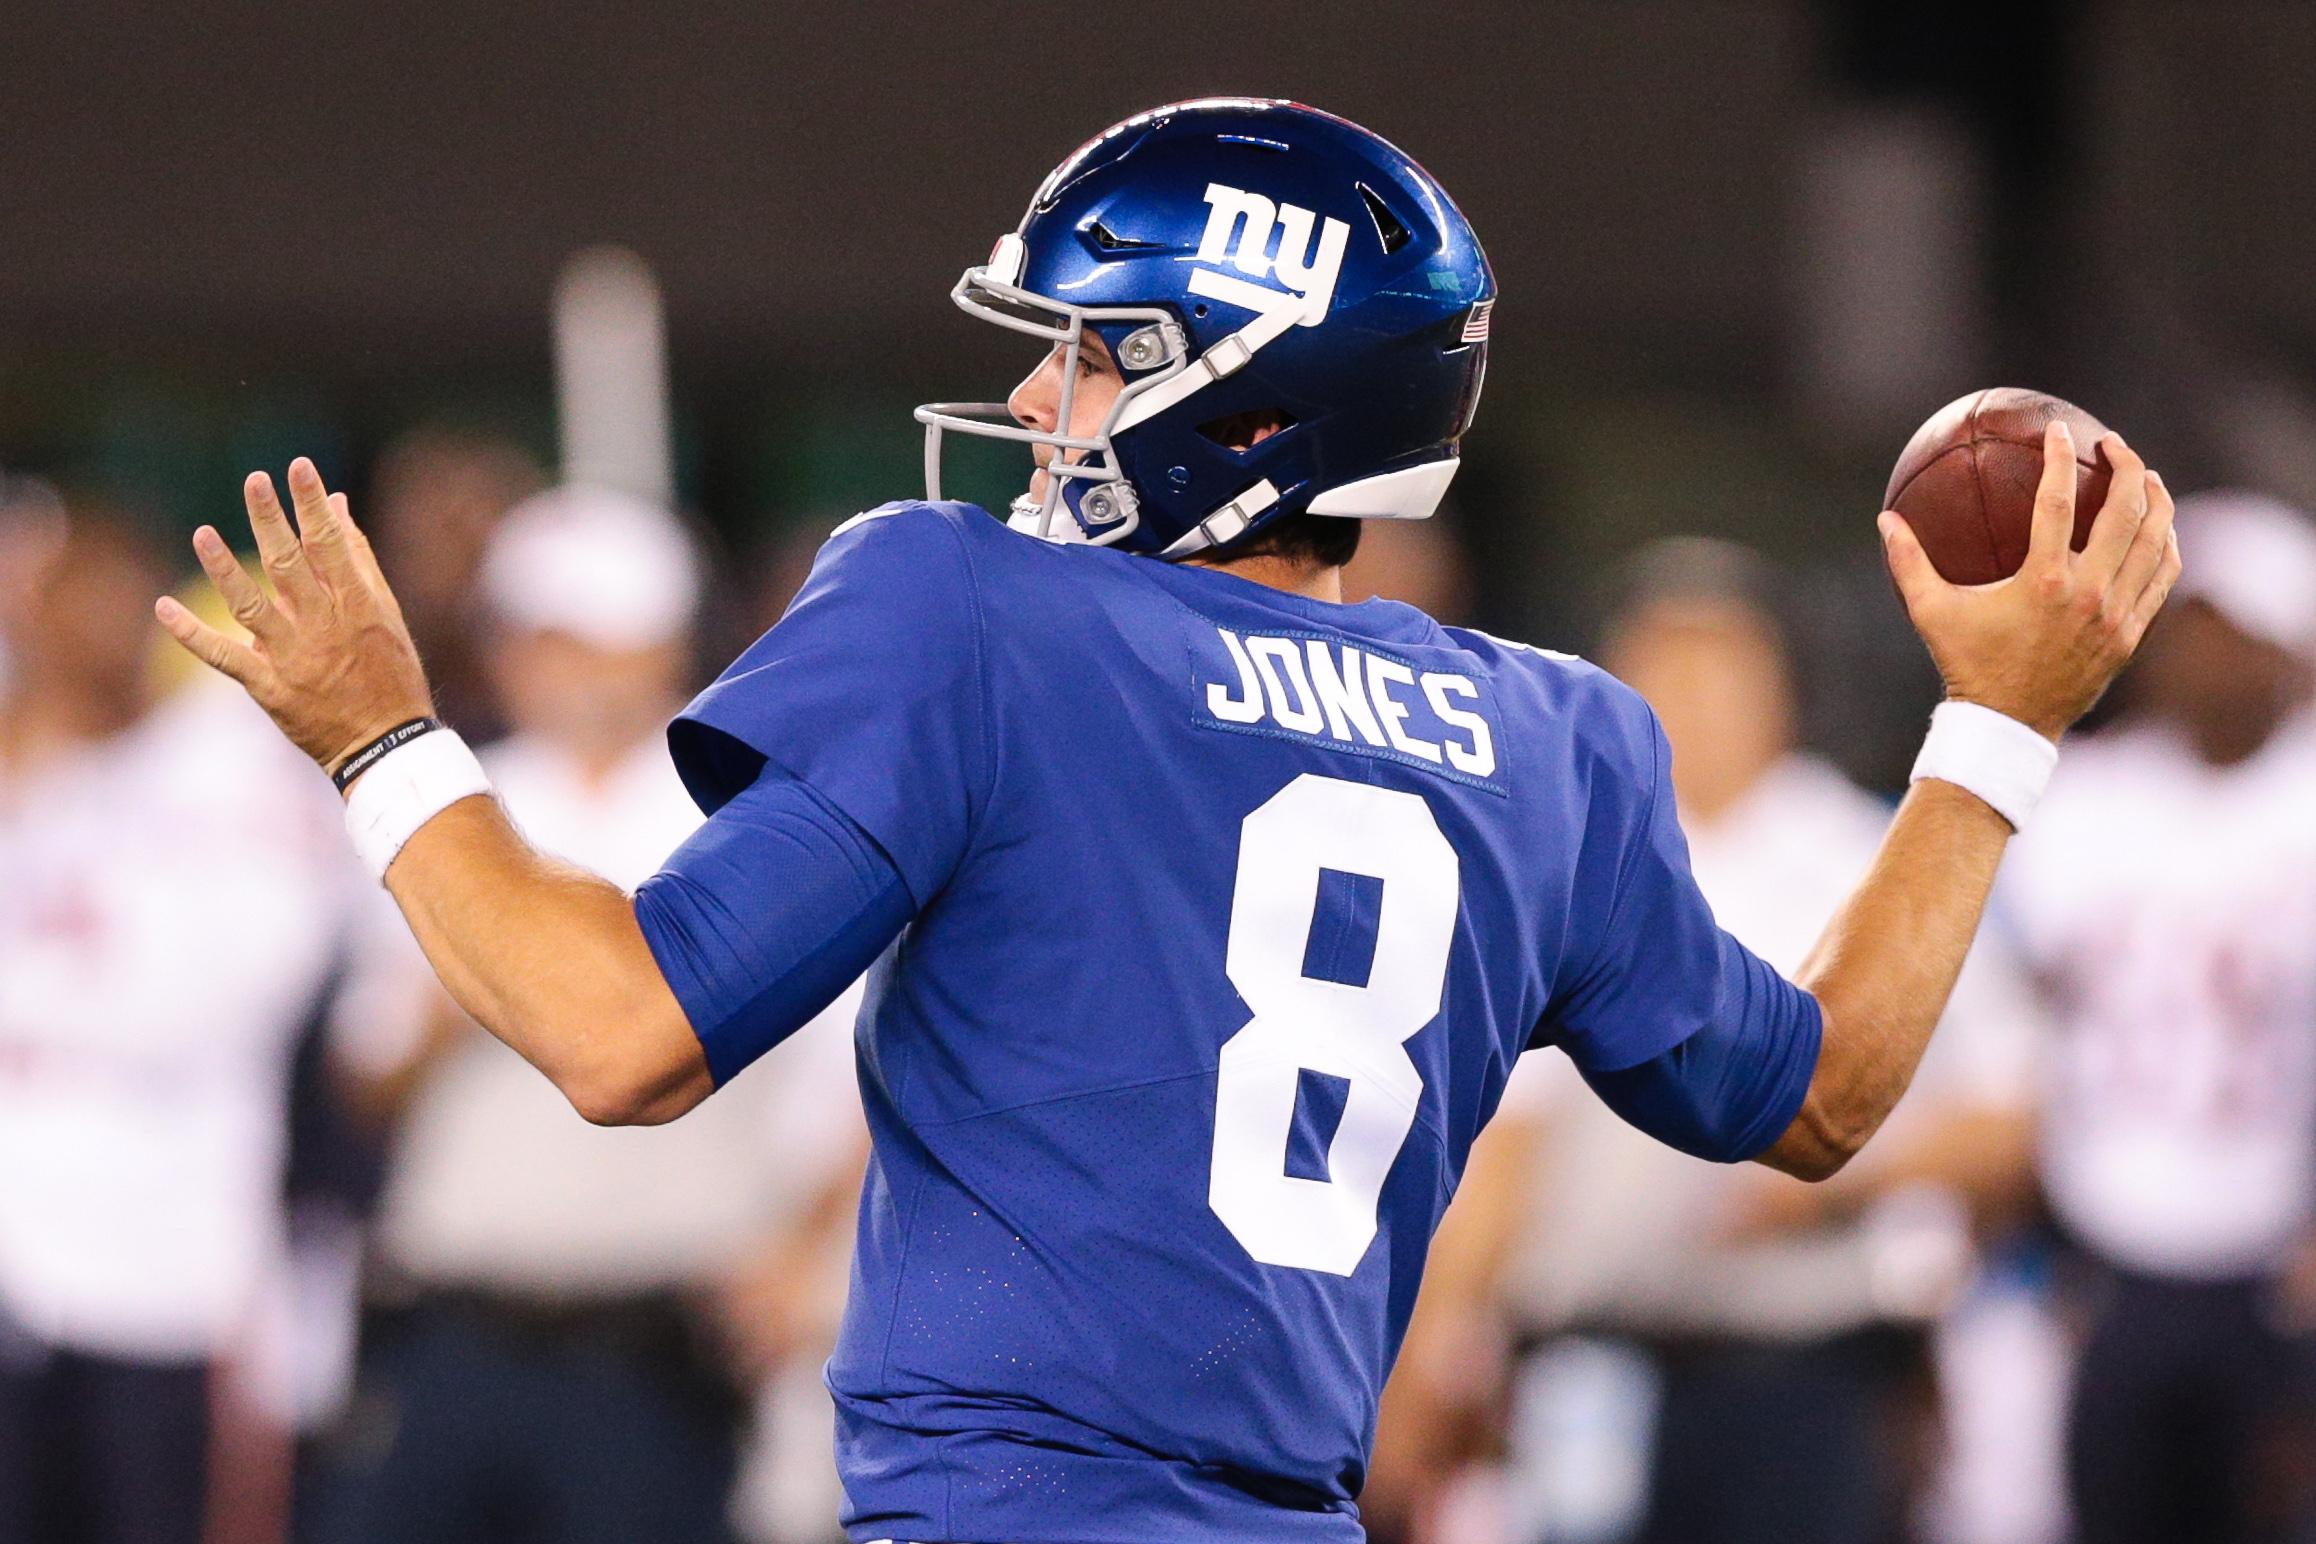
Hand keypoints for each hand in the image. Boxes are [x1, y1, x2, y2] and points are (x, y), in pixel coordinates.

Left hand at [155, 459, 435, 777]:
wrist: (385, 743)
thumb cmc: (392, 675)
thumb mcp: (387, 613)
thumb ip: (360, 559)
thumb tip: (337, 506)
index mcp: (358, 606)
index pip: (331, 544)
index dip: (313, 504)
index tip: (299, 469)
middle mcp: (323, 627)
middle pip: (289, 564)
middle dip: (271, 520)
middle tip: (254, 481)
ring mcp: (293, 657)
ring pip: (251, 605)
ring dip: (224, 569)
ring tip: (202, 534)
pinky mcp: (269, 687)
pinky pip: (224, 657)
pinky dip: (192, 634)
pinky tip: (163, 609)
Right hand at [1881, 422, 2181, 739]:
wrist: (2009, 724)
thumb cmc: (1966, 665)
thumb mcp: (1931, 612)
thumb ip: (1908, 562)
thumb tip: (1884, 520)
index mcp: (2042, 581)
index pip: (2058, 501)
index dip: (2060, 458)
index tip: (2060, 431)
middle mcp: (2088, 593)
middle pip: (2126, 512)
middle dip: (2127, 468)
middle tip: (2115, 446)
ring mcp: (2116, 614)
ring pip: (2155, 542)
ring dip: (2156, 501)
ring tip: (2146, 478)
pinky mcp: (2131, 634)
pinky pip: (2161, 577)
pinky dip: (2165, 546)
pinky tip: (2157, 529)